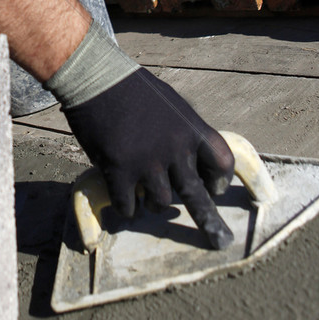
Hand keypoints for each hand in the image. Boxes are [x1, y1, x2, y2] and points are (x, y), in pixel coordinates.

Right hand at [64, 68, 235, 248]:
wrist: (96, 77)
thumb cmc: (131, 87)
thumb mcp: (170, 104)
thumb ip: (182, 132)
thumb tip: (188, 156)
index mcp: (192, 129)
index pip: (222, 163)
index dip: (219, 180)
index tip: (212, 189)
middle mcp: (175, 149)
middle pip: (198, 195)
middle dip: (210, 222)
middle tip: (220, 242)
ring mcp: (148, 162)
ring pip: (161, 203)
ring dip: (154, 204)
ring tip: (144, 197)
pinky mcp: (120, 171)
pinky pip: (128, 205)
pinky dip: (126, 207)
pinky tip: (121, 201)